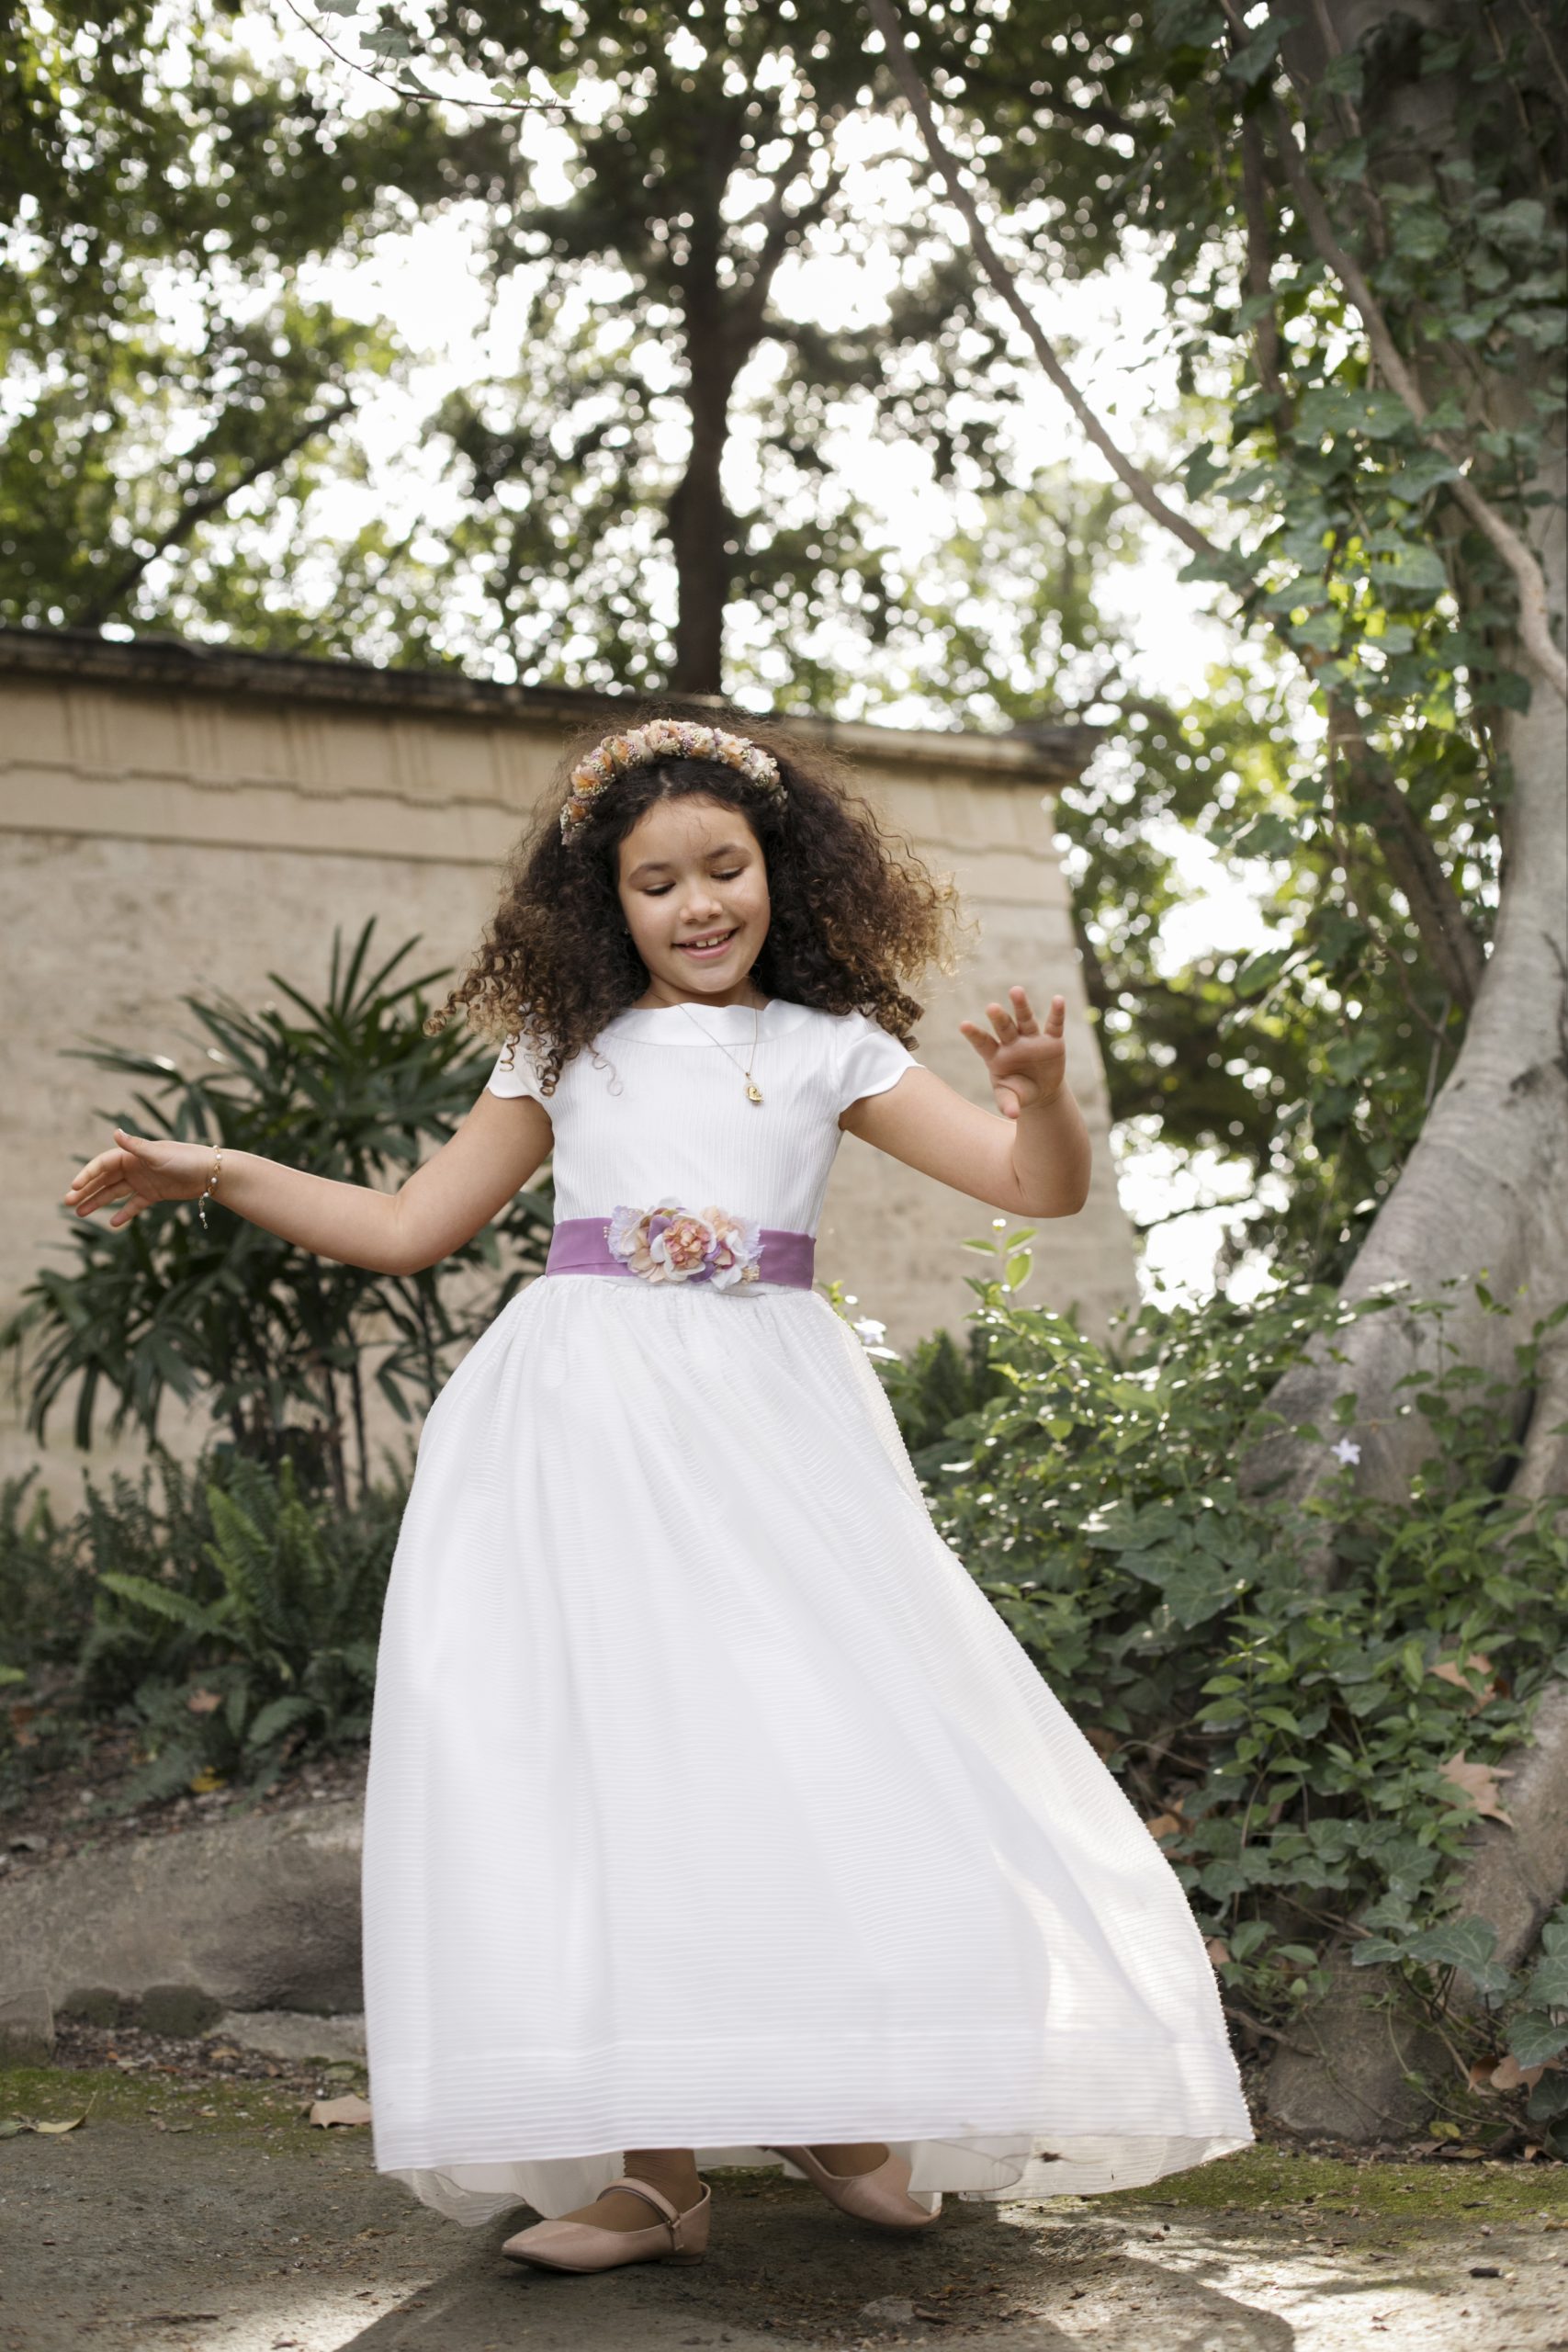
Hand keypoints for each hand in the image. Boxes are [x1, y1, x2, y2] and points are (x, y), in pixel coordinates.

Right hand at [62, 1130, 215, 1229]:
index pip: (102, 1165)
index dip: (87, 1175)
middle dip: (86, 1191)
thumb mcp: (158, 1154)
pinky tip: (113, 1223)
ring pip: (114, 1193)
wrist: (210, 1173)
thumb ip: (136, 1146)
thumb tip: (116, 1132)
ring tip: (80, 1213)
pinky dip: (124, 1213)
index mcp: (131, 1155)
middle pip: (104, 1180)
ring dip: (97, 1202)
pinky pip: (134, 1205)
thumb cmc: (185, 1159)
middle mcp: (134, 1167)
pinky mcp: (153, 1194)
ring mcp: (142, 1181)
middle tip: (68, 1203)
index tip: (75, 1187)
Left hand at [958, 986, 1065, 1119]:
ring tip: (1015, 991)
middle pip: (1004, 1027)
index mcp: (996, 1056)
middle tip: (991, 1007)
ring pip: (1025, 1020)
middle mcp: (1012, 1043)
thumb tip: (1012, 1114)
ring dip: (1021, 1006)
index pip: (983, 1043)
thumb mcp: (1011, 1098)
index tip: (963, 1025)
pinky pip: (1054, 1025)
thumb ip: (1008, 1103)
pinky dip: (1057, 1013)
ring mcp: (1031, 1039)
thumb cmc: (1018, 1091)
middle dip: (999, 1018)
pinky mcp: (1051, 1040)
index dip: (974, 1035)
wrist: (1041, 1091)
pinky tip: (1058, 1000)